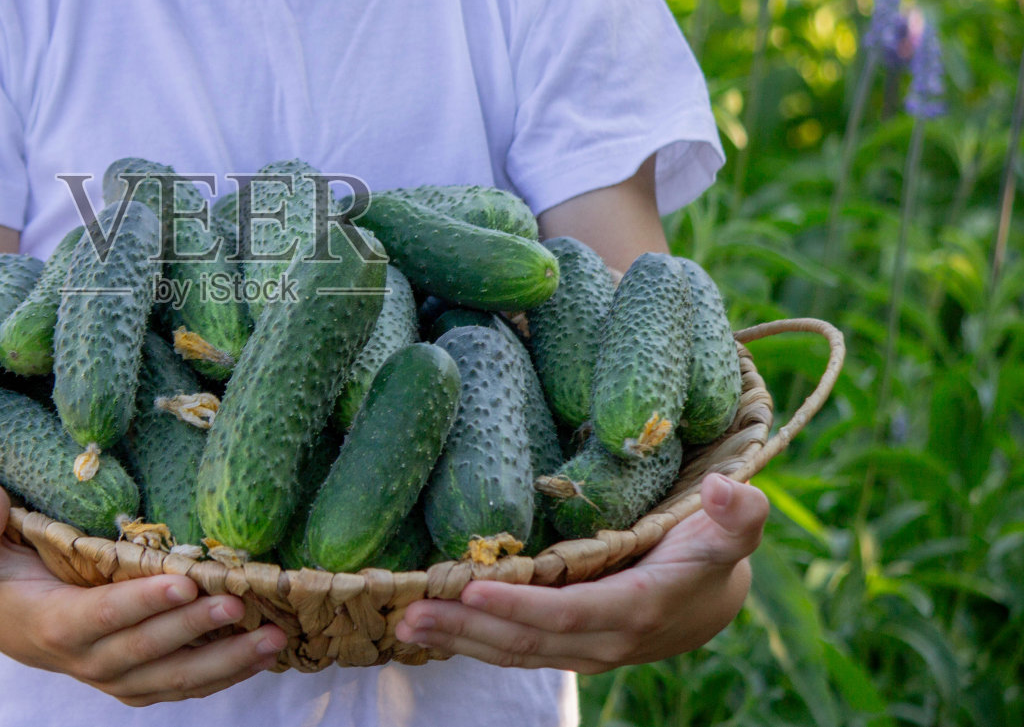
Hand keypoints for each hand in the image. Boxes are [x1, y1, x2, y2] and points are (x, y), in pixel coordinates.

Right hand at [0, 480, 286, 705]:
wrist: (2, 617)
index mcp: (51, 625)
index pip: (101, 618)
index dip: (141, 605)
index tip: (183, 584)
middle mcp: (84, 660)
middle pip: (144, 652)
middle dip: (192, 632)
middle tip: (235, 601)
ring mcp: (113, 676)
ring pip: (171, 680)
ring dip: (223, 663)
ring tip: (271, 639)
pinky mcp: (136, 681)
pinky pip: (181, 686)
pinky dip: (223, 675)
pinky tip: (263, 654)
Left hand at [394, 473, 768, 672]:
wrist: (714, 601)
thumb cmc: (715, 550)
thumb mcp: (734, 530)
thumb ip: (739, 513)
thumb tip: (727, 491)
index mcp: (637, 608)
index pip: (570, 613)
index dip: (523, 607)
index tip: (473, 591)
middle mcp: (604, 640)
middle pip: (527, 641)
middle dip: (467, 629)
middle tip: (410, 613)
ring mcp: (580, 650)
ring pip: (512, 651)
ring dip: (457, 640)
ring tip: (403, 624)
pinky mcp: (564, 645)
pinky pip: (513, 648)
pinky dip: (470, 640)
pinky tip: (429, 627)